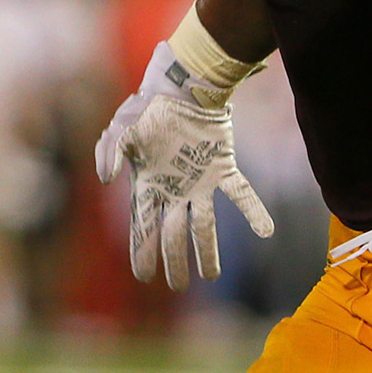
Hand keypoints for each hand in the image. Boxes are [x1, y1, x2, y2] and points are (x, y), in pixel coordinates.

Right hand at [95, 42, 273, 288]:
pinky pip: (241, 194)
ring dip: (208, 249)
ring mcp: (200, 181)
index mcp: (148, 184)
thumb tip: (104, 180)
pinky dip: (254, 212)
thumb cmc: (147, 108)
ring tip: (211, 275)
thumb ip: (107, 152)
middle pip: (174, 233)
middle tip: (177, 285)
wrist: (180, 87)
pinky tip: (266, 231)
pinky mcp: (224, 167)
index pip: (144, 226)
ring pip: (205, 224)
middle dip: (174, 260)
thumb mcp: (118, 127)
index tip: (143, 276)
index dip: (143, 251)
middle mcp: (175, 190)